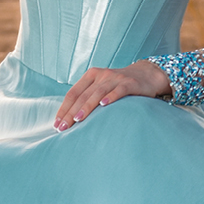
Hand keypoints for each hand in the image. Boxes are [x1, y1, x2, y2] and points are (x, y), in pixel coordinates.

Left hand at [54, 59, 171, 131]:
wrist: (147, 75)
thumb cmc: (119, 86)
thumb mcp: (101, 87)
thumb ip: (88, 97)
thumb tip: (69, 119)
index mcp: (90, 76)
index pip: (73, 93)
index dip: (64, 108)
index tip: (57, 124)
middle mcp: (101, 75)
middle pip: (83, 95)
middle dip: (71, 112)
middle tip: (63, 128)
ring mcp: (116, 78)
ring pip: (98, 93)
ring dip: (87, 107)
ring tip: (78, 119)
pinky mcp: (130, 83)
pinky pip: (119, 90)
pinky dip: (111, 97)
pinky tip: (104, 105)